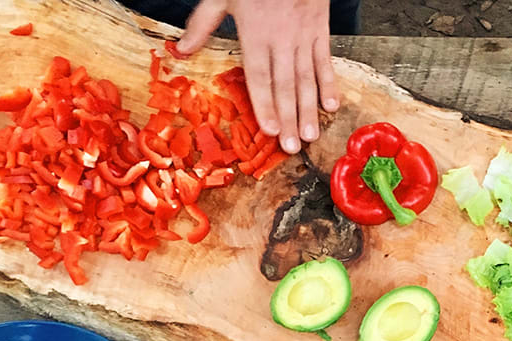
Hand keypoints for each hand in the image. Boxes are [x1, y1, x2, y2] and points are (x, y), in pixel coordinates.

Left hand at [178, 0, 339, 154]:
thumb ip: (203, 23)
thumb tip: (181, 50)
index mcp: (255, 32)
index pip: (259, 75)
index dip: (264, 104)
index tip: (269, 129)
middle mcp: (281, 39)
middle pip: (285, 84)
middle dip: (288, 117)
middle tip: (291, 146)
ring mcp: (303, 36)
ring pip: (306, 78)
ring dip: (309, 109)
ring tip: (309, 135)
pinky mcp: (320, 30)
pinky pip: (325, 61)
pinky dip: (329, 84)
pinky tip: (330, 105)